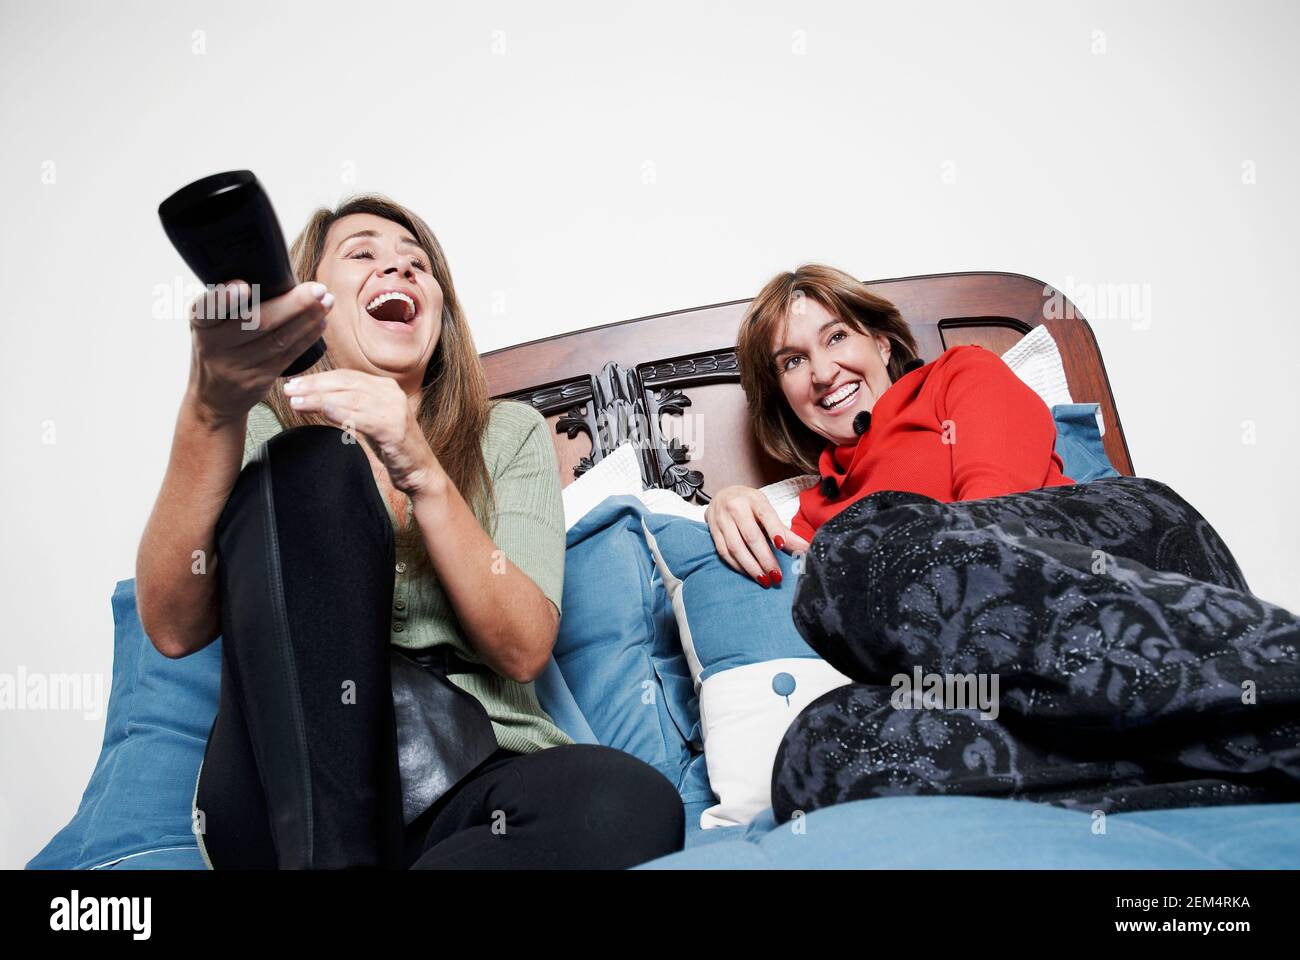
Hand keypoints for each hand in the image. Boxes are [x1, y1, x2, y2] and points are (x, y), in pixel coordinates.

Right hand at [187, 279, 331, 425]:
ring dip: (308, 319)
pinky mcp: (258, 381)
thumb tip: (275, 273)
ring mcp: (237, 367)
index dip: (224, 298)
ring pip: (279, 340)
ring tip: (327, 302)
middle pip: (257, 323)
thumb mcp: (210, 325)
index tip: (243, 286)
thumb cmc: (217, 347)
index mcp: (200, 324)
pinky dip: (307, 337)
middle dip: (293, 304)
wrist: (213, 398)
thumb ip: (230, 304)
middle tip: (317, 289)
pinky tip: (320, 322)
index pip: (207, 309)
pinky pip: (288, 356)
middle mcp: (214, 346)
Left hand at [282, 369, 438, 496]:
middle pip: (346, 384)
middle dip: (314, 386)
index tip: (295, 384)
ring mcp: (394, 410)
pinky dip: (340, 413)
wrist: (420, 472)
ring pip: (350, 399)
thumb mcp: (372, 420)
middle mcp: (391, 393)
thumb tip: (319, 398)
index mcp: (385, 387)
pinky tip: (322, 412)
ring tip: (297, 403)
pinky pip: (361, 418)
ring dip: (320, 399)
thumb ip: (353, 406)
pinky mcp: (394, 429)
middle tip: (289, 390)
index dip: (318, 379)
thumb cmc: (393, 447)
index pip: (346, 376)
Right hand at [704, 485, 810, 586]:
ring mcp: (722, 520)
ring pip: (735, 547)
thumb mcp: (767, 510)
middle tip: (777, 576)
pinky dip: (737, 566)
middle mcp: (736, 508)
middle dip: (765, 558)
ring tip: (764, 580)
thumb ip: (784, 531)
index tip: (782, 546)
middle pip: (751, 536)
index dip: (774, 530)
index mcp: (754, 500)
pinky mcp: (713, 532)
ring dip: (751, 567)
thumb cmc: (749, 505)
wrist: (722, 496)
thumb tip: (805, 549)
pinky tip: (749, 574)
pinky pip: (724, 552)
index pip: (766, 515)